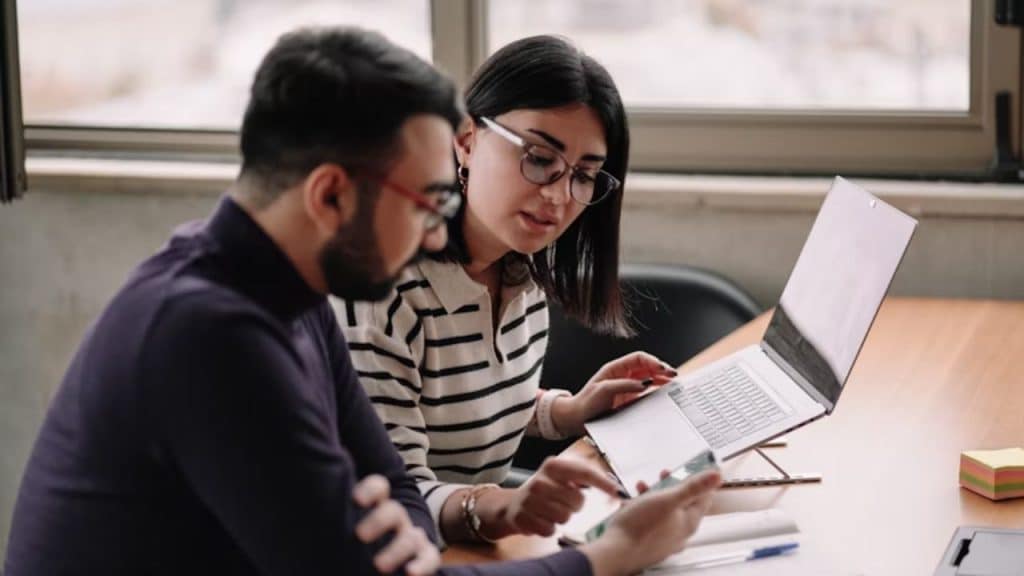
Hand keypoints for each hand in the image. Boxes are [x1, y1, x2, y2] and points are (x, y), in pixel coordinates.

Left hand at [353, 474, 439, 575]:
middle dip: (378, 521)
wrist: (397, 551)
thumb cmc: (366, 538)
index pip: (378, 489)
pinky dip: (422, 567)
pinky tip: (411, 573)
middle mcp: (397, 519)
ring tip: (379, 566)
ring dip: (396, 550)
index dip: (370, 490)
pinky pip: (430, 559)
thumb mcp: (355, 519)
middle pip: (393, 512)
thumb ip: (345, 512)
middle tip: (359, 535)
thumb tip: (297, 507)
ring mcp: (413, 538)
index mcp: (378, 506)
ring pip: (410, 538)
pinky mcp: (426, 557)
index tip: (356, 500)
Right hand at [477, 456, 619, 538]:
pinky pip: (549, 530)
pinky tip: (542, 521)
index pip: (584, 472)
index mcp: (553, 465)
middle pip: (577, 500)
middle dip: (575, 506)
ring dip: (562, 518)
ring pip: (564, 517)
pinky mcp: (521, 518)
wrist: (513, 505)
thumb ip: (585, 478)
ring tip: (552, 511)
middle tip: (564, 503)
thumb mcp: (562, 476)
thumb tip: (616, 488)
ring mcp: (528, 499)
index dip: (603, 483)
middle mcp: (539, 480)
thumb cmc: (546, 490)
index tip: (618, 492)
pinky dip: (549, 529)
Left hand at [552, 351, 677, 435]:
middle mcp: (623, 376)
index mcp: (616, 369)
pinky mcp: (629, 400)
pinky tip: (665, 393)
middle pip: (647, 367)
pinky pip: (647, 392)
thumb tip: (643, 384)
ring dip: (662, 379)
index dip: (652, 361)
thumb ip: (623, 385)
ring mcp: (627, 388)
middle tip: (674, 376)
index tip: (663, 368)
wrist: (576, 420)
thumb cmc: (585, 403)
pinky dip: (657, 391)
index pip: (639, 359)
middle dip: (661, 369)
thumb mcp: (602, 391)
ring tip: (674, 383)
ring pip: (649, 379)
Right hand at [580, 470, 721, 575]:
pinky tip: (631, 504)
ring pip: (664, 512)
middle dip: (672, 486)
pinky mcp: (648, 543)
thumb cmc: (641, 526)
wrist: (616, 551)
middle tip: (664, 475)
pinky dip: (643, 509)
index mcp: (688, 522)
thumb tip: (717, 476)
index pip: (704, 499)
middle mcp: (679, 534)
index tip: (692, 469)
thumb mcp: (668, 499)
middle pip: (682, 504)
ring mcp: (663, 540)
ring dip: (654, 495)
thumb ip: (693, 487)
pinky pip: (650, 521)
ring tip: (642, 487)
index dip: (699, 482)